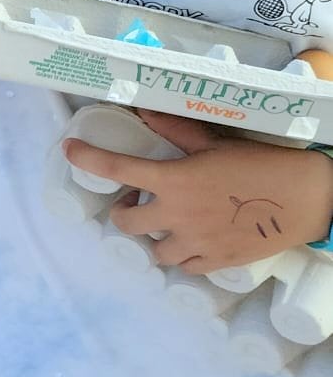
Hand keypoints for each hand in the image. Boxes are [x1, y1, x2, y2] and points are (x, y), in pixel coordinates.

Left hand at [64, 111, 332, 273]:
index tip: (70, 151)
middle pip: (126, 222)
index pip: (115, 169)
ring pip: (154, 251)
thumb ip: (175, 131)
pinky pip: (184, 267)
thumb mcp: (214, 143)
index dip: (87, 159)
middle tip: (140, 201)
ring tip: (170, 223)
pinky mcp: (215, 262)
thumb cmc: (260, 164)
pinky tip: (193, 241)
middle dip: (125, 211)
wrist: (305, 198)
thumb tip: (143, 109)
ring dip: (155, 236)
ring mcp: (194, 243)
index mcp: (172, 181)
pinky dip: (182, 256)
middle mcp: (176, 216)